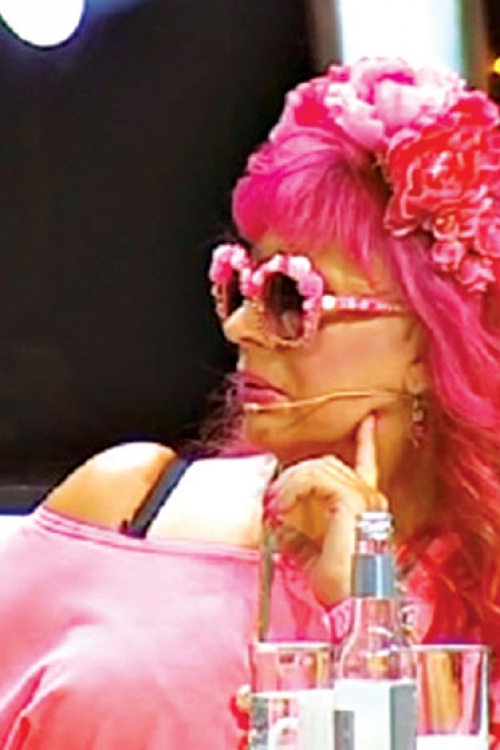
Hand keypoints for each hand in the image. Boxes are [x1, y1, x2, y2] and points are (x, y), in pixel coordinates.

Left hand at [268, 415, 386, 605]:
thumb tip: (277, 518)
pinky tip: (281, 512)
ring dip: (289, 487)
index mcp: (366, 508)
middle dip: (295, 478)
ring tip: (276, 512)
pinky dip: (291, 492)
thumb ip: (299, 529)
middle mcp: (372, 498)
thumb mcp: (310, 551)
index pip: (368, 465)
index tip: (367, 422)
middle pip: (327, 463)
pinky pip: (314, 478)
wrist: (350, 607)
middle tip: (274, 504)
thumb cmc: (336, 587)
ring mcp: (365, 497)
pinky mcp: (353, 500)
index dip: (366, 442)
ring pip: (318, 467)